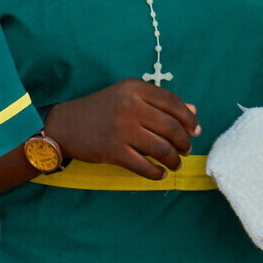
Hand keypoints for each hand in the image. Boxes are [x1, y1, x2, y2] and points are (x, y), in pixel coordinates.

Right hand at [44, 80, 199, 179]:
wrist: (66, 125)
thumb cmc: (101, 109)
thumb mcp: (127, 96)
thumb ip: (159, 102)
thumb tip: (193, 111)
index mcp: (134, 88)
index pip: (172, 102)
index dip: (189, 118)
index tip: (196, 130)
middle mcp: (130, 106)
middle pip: (171, 127)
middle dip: (184, 142)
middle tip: (186, 149)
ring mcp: (122, 130)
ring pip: (161, 149)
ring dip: (174, 160)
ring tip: (176, 163)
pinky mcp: (113, 151)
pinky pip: (144, 166)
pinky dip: (156, 173)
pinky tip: (160, 174)